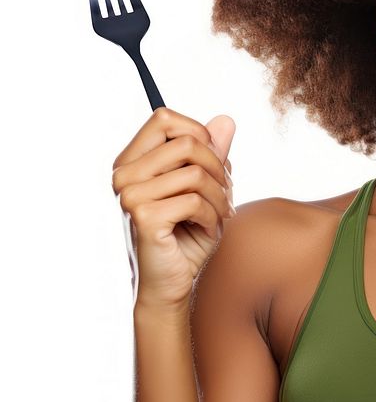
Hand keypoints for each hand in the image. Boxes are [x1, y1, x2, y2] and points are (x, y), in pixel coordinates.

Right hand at [111, 107, 236, 311]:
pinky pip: (195, 201)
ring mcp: (130, 194)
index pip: (164, 118)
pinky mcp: (144, 216)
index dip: (198, 133)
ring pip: (196, 173)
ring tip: (219, 214)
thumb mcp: (206, 187)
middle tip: (225, 192)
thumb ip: (213, 153)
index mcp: (132, 161)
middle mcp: (124, 174)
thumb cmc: (187, 233)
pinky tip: (207, 230)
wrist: (172, 282)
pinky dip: (213, 217)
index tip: (212, 161)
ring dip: (220, 197)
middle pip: (187, 143)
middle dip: (219, 168)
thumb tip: (226, 120)